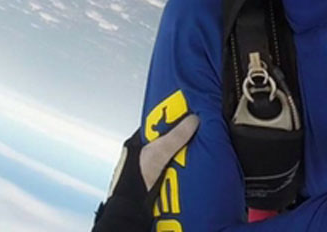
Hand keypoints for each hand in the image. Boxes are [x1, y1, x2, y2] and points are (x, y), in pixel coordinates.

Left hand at [93, 114, 199, 231]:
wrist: (130, 213)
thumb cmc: (131, 184)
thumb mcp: (157, 153)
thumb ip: (174, 136)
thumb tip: (191, 120)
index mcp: (135, 144)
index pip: (155, 124)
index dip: (171, 117)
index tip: (187, 113)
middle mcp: (141, 156)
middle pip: (166, 141)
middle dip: (180, 139)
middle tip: (196, 133)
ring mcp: (149, 171)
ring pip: (171, 157)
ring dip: (183, 156)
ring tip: (197, 151)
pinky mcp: (157, 183)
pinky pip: (174, 171)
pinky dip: (183, 170)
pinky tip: (191, 169)